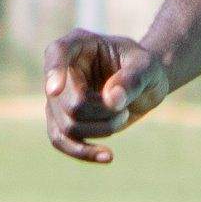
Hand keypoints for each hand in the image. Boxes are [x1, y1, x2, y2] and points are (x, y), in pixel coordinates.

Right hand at [43, 30, 169, 163]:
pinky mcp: (62, 118)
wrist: (146, 83)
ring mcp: (58, 96)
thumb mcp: (147, 68)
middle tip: (124, 106)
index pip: (57, 53)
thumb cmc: (145, 67)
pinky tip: (108, 157)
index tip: (54, 90)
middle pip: (69, 103)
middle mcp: (63, 69)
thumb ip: (132, 79)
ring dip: (101, 129)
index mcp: (79, 44)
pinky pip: (60, 141)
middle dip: (102, 113)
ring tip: (122, 116)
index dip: (53, 71)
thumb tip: (111, 100)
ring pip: (67, 126)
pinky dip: (83, 152)